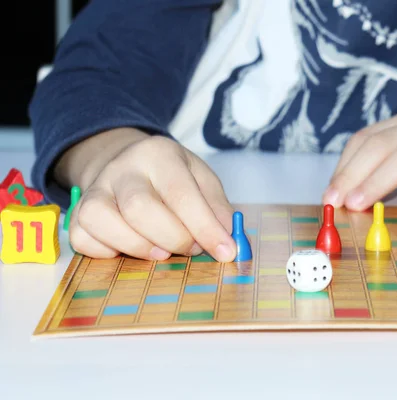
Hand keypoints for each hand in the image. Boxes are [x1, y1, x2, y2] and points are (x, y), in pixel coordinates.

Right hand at [58, 129, 236, 261]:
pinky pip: (82, 238)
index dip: (205, 228)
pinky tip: (129, 250)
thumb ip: (217, 208)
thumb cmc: (172, 177)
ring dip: (138, 247)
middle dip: (173, 238)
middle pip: (139, 208)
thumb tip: (229, 242)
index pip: (181, 194)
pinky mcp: (77, 213)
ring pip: (102, 220)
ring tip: (161, 252)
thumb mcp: (201, 180)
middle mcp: (122, 168)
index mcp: (159, 154)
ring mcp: (95, 189)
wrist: (128, 164)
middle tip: (191, 249)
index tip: (225, 252)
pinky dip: (106, 253)